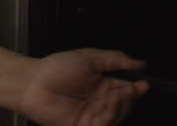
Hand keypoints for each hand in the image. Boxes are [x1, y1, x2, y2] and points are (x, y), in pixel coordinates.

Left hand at [18, 49, 148, 125]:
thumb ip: (115, 59)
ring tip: (115, 95)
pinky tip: (106, 107)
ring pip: (115, 117)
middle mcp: (98, 100)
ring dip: (119, 107)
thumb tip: (139, 63)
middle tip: (129, 89)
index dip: (136, 88)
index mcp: (101, 83)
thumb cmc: (55, 68)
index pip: (125, 88)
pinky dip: (108, 118)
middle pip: (124, 105)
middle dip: (130, 98)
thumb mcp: (89, 57)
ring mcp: (91, 115)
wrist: (33, 83)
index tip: (144, 84)